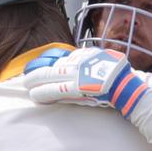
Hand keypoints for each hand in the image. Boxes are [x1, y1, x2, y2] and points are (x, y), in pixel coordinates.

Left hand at [23, 47, 148, 118]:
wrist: (126, 85)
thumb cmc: (118, 75)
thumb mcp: (105, 60)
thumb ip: (91, 61)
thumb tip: (84, 62)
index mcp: (84, 54)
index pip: (60, 55)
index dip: (47, 60)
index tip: (38, 63)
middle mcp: (77, 62)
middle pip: (50, 63)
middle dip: (36, 69)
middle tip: (25, 74)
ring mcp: (75, 75)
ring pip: (48, 76)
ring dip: (34, 81)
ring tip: (25, 85)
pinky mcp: (75, 88)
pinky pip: (54, 90)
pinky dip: (43, 93)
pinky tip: (35, 95)